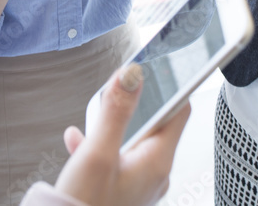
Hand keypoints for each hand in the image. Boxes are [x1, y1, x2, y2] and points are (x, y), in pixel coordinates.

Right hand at [52, 64, 190, 205]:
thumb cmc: (85, 205)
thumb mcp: (97, 153)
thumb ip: (115, 111)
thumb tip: (132, 74)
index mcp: (157, 161)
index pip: (179, 112)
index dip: (170, 86)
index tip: (156, 67)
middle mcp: (155, 174)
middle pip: (155, 124)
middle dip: (135, 104)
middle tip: (116, 91)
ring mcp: (139, 185)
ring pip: (133, 141)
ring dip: (115, 124)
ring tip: (95, 114)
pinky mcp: (122, 192)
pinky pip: (116, 159)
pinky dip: (101, 145)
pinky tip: (78, 140)